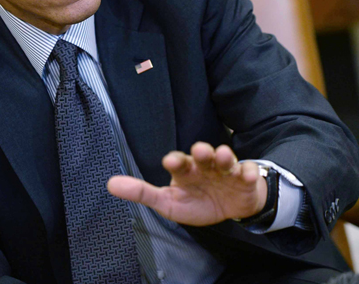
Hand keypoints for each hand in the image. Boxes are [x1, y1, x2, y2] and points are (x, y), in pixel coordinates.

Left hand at [107, 142, 267, 225]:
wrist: (231, 207)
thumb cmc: (197, 201)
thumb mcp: (169, 203)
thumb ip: (142, 193)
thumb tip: (110, 184)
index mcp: (186, 171)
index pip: (179, 162)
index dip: (175, 161)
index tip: (171, 161)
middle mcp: (205, 166)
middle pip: (202, 154)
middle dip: (201, 151)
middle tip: (200, 151)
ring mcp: (226, 171)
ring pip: (225, 159)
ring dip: (224, 156)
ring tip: (223, 156)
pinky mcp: (245, 179)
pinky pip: (248, 173)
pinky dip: (248, 173)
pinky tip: (246, 175)